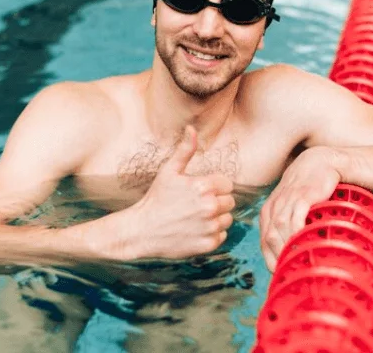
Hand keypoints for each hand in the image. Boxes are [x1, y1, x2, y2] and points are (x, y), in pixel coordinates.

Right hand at [129, 126, 235, 259]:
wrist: (142, 231)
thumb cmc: (156, 198)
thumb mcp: (169, 171)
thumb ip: (185, 150)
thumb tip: (192, 128)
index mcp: (203, 186)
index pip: (227, 184)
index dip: (215, 186)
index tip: (200, 190)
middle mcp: (210, 207)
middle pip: (230, 201)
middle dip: (217, 201)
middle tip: (196, 204)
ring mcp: (209, 227)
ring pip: (227, 219)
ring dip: (216, 218)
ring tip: (196, 217)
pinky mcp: (208, 244)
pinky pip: (221, 235)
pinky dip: (211, 234)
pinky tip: (195, 230)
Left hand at [259, 146, 340, 271]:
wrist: (321, 162)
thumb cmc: (310, 190)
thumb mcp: (295, 207)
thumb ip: (292, 227)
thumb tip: (300, 256)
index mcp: (268, 212)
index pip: (264, 243)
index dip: (272, 261)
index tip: (284, 275)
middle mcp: (273, 207)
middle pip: (270, 240)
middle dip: (279, 259)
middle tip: (294, 274)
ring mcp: (285, 201)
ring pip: (279, 231)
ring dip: (288, 250)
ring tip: (302, 264)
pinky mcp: (301, 196)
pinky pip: (294, 220)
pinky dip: (297, 235)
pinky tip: (306, 245)